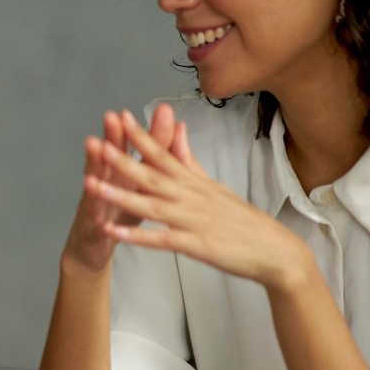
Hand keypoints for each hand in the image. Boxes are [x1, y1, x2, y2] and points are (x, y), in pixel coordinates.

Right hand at [62, 104, 179, 274]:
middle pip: (112, 156)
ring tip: (94, 145)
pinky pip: (93, 217)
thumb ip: (157, 157)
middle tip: (113, 116)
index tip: (160, 110)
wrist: (92, 248)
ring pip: (97, 181)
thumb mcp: (141, 186)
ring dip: (94, 163)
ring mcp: (96, 202)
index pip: (136, 149)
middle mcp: (108, 182)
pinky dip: (94, 209)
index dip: (145, 130)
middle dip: (114, 136)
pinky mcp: (91, 225)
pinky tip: (94, 202)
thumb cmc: (119, 214)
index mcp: (125, 174)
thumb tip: (175, 128)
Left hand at [89, 110, 312, 290]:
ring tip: (92, 185)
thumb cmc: (244, 222)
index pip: (164, 154)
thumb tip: (179, 131)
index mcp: (195, 183)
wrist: (277, 253)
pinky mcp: (197, 245)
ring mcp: (194, 220)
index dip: (141, 136)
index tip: (119, 117)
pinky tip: (113, 231)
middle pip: (152, 175)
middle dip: (122, 159)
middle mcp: (192, 197)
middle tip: (97, 143)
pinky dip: (136, 235)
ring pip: (151, 204)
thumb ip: (191, 162)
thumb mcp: (216, 187)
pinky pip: (161, 239)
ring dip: (120, 194)